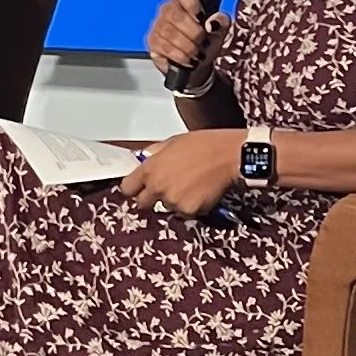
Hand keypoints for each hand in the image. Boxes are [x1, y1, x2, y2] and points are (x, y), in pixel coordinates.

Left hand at [118, 129, 243, 217]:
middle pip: (142, 204)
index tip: (139, 189)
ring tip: (189, 186)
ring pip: (166, 208)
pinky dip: (191, 206)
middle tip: (166, 189)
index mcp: (150, 169)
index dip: (134, 189)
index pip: (127, 188)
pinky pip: (184, 213)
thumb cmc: (204, 145)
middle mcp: (158, 187)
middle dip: (151, 199)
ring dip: (174, 201)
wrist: (228, 156)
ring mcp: (173, 201)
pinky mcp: (189, 210)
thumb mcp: (172, 142)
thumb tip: (145, 159)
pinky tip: (200, 192)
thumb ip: (155, 154)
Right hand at [146, 0, 228, 81]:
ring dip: (188, 47)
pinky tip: (188, 59)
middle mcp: (168, 9)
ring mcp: (158, 25)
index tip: (201, 17)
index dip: (192, 3)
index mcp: (185, 0)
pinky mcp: (152, 41)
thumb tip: (212, 22)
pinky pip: (164, 47)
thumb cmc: (207, 41)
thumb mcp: (221, 30)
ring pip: (169, 33)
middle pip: (176, 15)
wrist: (198, 62)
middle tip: (204, 42)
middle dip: (194, 32)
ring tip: (198, 54)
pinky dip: (180, 55)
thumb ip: (221, 21)